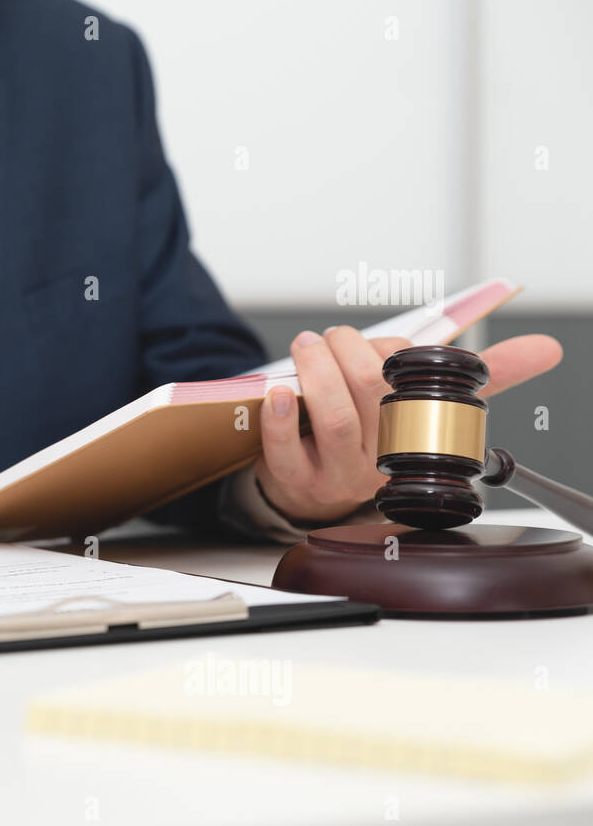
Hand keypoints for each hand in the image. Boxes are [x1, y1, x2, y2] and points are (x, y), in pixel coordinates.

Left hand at [255, 328, 562, 523]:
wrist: (311, 489)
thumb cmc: (370, 434)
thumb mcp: (426, 409)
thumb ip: (484, 378)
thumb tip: (547, 348)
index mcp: (414, 441)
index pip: (420, 399)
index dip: (400, 362)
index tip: (389, 347)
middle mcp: (377, 461)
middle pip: (369, 398)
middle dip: (349, 352)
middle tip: (331, 336)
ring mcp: (334, 474)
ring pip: (333, 417)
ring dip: (316, 371)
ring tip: (307, 347)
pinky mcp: (293, 479)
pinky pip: (284, 449)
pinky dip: (279, 415)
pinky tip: (277, 390)